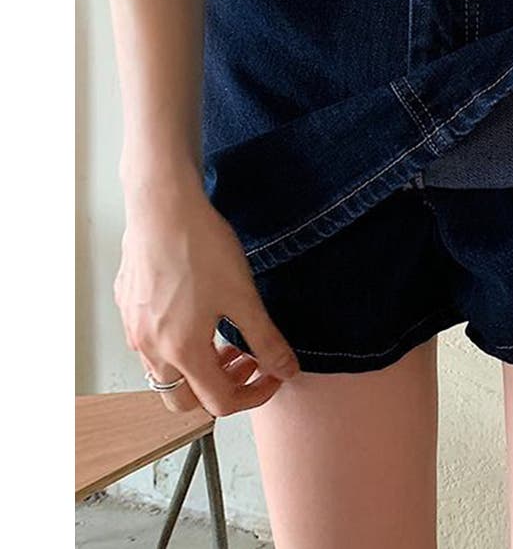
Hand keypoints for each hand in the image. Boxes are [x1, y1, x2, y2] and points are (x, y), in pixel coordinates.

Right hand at [114, 171, 299, 415]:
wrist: (163, 207)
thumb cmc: (201, 248)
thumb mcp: (244, 297)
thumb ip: (266, 340)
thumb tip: (288, 370)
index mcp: (181, 351)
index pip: (220, 402)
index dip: (254, 395)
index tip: (273, 376)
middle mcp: (150, 348)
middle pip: (183, 400)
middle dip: (221, 390)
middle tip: (247, 362)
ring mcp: (134, 328)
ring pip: (164, 373)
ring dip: (198, 369)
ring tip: (225, 339)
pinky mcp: (127, 307)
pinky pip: (150, 345)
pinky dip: (177, 346)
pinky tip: (197, 314)